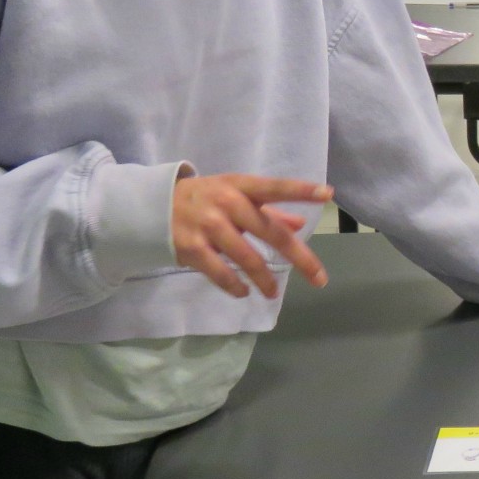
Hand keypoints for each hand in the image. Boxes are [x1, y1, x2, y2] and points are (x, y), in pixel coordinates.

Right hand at [172, 174, 333, 298]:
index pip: (274, 187)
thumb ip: (269, 210)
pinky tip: (244, 292)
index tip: (327, 194)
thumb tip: (301, 222)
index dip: (300, 190)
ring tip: (273, 292)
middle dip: (299, 257)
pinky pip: (220, 272)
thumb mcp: (235, 194)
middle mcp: (227, 203)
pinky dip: (234, 286)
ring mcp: (208, 226)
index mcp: (240, 186)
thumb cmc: (205, 198)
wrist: (152, 206)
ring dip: (265, 279)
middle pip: (270, 231)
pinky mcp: (191, 248)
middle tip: (319, 279)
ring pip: (246, 258)